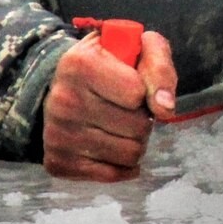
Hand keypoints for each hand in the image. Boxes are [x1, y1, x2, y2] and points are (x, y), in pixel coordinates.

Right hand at [42, 29, 178, 180]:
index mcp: (79, 64)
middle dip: (142, 118)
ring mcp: (57, 134)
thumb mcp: (140, 49)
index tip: (131, 82)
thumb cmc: (112, 65)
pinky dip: (122, 164)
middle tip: (127, 107)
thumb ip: (160, 68)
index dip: (144, 90)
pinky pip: (113, 175)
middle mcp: (62, 100)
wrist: (68, 86)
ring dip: (135, 141)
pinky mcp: (58, 162)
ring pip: (130, 154)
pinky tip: (112, 144)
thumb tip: (165, 109)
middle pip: (137, 128)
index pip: (137, 94)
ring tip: (120, 123)